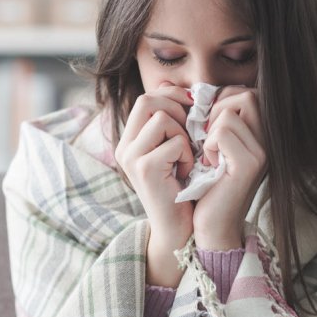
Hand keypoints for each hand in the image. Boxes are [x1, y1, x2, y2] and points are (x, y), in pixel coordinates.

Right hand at [114, 84, 194, 284]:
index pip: (146, 97)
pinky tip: (186, 173)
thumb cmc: (181, 188)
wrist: (177, 229)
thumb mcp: (173, 149)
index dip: (172, 96)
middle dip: (178, 109)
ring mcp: (131, 157)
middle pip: (149, 100)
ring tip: (186, 157)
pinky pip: (175, 142)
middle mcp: (124, 146)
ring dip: (184, 135)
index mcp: (129, 140)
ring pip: (163, 118)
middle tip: (191, 131)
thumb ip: (171, 121)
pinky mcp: (144, 168)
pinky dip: (188, 155)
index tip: (192, 108)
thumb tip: (175, 87)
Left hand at [193, 86, 266, 250]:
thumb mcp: (210, 146)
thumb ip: (213, 119)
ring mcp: (263, 152)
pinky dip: (209, 146)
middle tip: (207, 138)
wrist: (210, 224)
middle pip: (244, 95)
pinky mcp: (250, 164)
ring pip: (230, 112)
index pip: (245, 92)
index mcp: (261, 134)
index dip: (220, 101)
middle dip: (216, 110)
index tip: (207, 127)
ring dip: (210, 132)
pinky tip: (210, 165)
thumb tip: (194, 91)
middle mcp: (268, 140)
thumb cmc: (205, 184)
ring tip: (210, 155)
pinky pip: (222, 132)